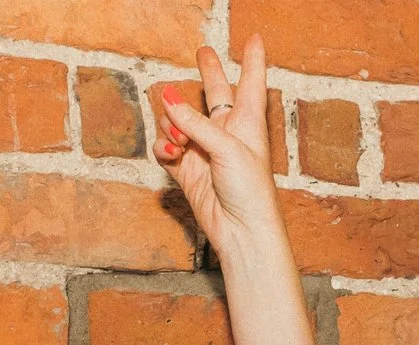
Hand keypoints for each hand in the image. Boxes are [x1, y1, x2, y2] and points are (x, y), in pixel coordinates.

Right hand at [153, 38, 282, 257]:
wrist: (241, 231)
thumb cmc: (250, 190)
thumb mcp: (227, 148)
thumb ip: (195, 123)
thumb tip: (166, 98)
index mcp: (248, 121)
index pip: (251, 83)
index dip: (252, 60)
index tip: (255, 38)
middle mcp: (226, 132)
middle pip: (215, 92)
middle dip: (208, 72)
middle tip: (202, 51)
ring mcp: (205, 149)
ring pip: (179, 120)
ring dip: (172, 123)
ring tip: (178, 139)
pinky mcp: (187, 169)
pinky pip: (166, 147)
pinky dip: (163, 146)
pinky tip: (169, 152)